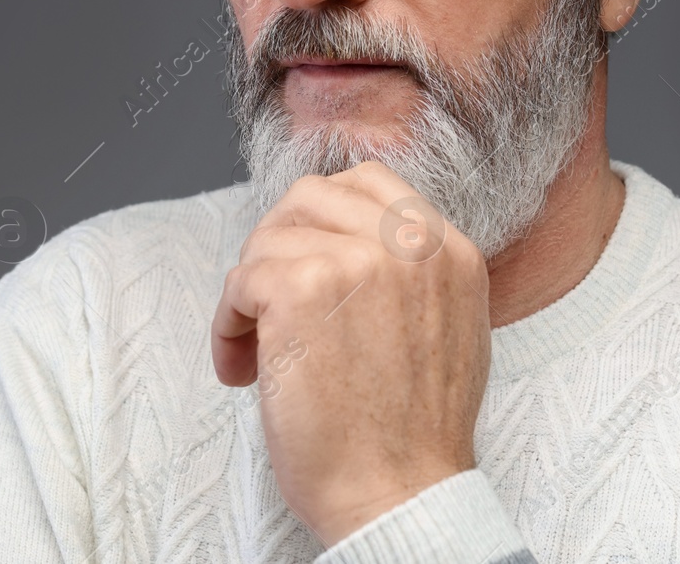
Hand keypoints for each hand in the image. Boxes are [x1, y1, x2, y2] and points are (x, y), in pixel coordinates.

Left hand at [211, 160, 491, 546]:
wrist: (400, 497)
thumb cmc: (411, 436)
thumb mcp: (447, 329)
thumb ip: (410, 274)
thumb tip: (345, 241)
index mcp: (451, 250)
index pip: (370, 182)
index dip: (321, 216)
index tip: (302, 259)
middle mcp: (411, 242)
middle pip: (310, 197)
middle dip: (277, 246)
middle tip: (266, 303)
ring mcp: (357, 260)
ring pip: (269, 237)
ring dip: (249, 293)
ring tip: (253, 350)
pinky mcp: (301, 288)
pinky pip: (240, 280)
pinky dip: (228, 324)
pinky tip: (241, 368)